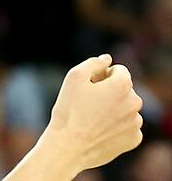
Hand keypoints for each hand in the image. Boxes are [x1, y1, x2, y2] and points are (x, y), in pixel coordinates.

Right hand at [43, 54, 142, 171]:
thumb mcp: (74, 77)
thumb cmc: (69, 110)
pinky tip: (99, 130)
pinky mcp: (133, 139)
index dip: (102, 75)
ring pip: (126, 108)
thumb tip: (107, 59)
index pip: (119, 70)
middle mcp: (135, 103)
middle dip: (109, 91)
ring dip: (113, 109)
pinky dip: (116, 126)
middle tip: (88, 102)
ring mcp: (136, 123)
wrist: (69, 146)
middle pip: (124, 89)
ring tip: (92, 118)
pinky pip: (127, 126)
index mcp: (122, 85)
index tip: (89, 86)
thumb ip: (93, 63)